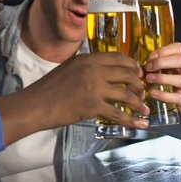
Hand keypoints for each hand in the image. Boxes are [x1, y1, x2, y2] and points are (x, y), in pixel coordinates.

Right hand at [0, 53, 149, 144]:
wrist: (36, 105)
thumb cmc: (48, 89)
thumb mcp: (68, 69)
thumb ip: (86, 68)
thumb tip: (103, 74)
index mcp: (87, 59)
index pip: (117, 57)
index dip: (132, 65)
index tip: (138, 72)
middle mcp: (93, 70)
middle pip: (127, 74)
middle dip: (139, 84)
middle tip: (142, 92)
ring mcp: (94, 88)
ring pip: (127, 94)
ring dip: (139, 103)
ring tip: (144, 109)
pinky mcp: (93, 106)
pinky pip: (119, 113)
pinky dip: (132, 120)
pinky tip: (140, 125)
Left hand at [144, 42, 180, 125]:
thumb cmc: (175, 82)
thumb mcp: (170, 69)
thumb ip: (158, 64)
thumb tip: (139, 63)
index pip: (178, 48)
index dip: (162, 50)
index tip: (150, 58)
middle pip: (180, 60)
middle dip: (161, 62)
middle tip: (147, 68)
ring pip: (180, 79)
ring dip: (161, 78)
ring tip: (148, 79)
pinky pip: (177, 97)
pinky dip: (164, 95)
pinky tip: (153, 93)